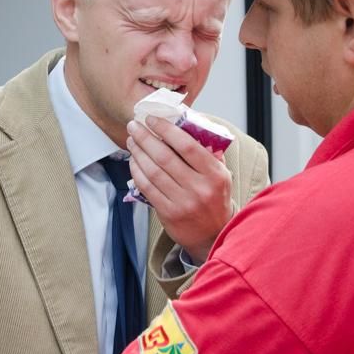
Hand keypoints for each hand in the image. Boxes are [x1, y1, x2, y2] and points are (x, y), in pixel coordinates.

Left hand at [126, 117, 232, 262]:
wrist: (213, 234)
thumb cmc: (215, 197)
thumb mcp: (221, 174)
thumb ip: (208, 152)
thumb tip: (187, 125)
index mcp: (214, 174)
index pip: (187, 146)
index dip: (166, 130)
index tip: (152, 119)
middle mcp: (199, 188)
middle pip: (165, 157)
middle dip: (145, 138)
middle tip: (134, 126)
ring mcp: (183, 202)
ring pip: (153, 172)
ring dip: (138, 153)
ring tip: (132, 140)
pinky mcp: (169, 213)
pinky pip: (147, 188)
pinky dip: (137, 171)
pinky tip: (133, 161)